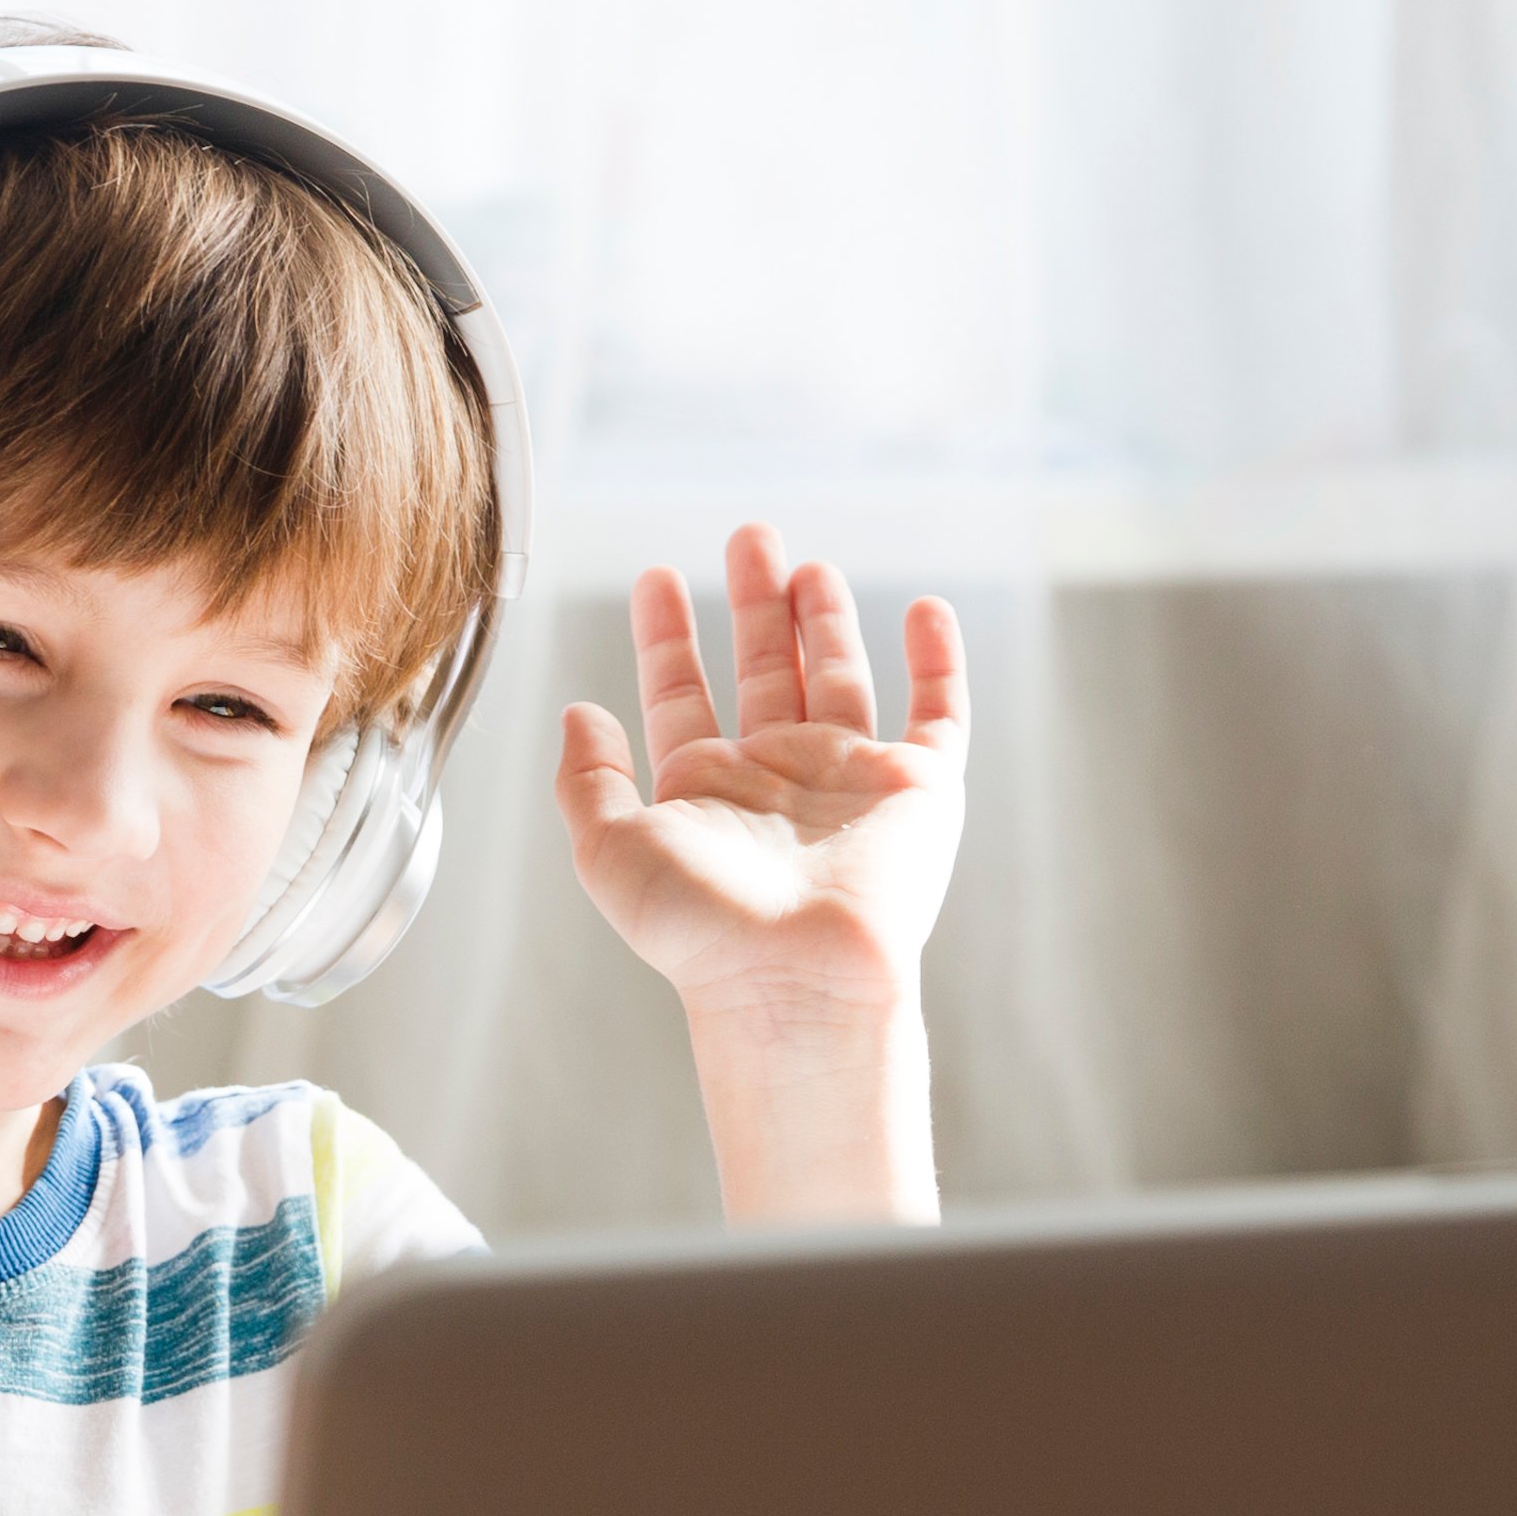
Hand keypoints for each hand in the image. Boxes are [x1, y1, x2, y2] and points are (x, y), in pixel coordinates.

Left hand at [556, 527, 969, 1023]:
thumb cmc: (702, 933)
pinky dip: (939, 660)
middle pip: (766, 668)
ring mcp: (851, 779)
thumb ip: (587, 779)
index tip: (658, 579)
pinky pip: (939, 713)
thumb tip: (577, 712)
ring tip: (808, 564)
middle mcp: (780, 777)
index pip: (683, 693)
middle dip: (756, 602)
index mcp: (708, 788)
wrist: (795, 978)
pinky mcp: (920, 790)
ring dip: (826, 618)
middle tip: (749, 537)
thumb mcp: (611, 851)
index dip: (668, 637)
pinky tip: (926, 610)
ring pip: (841, 676)